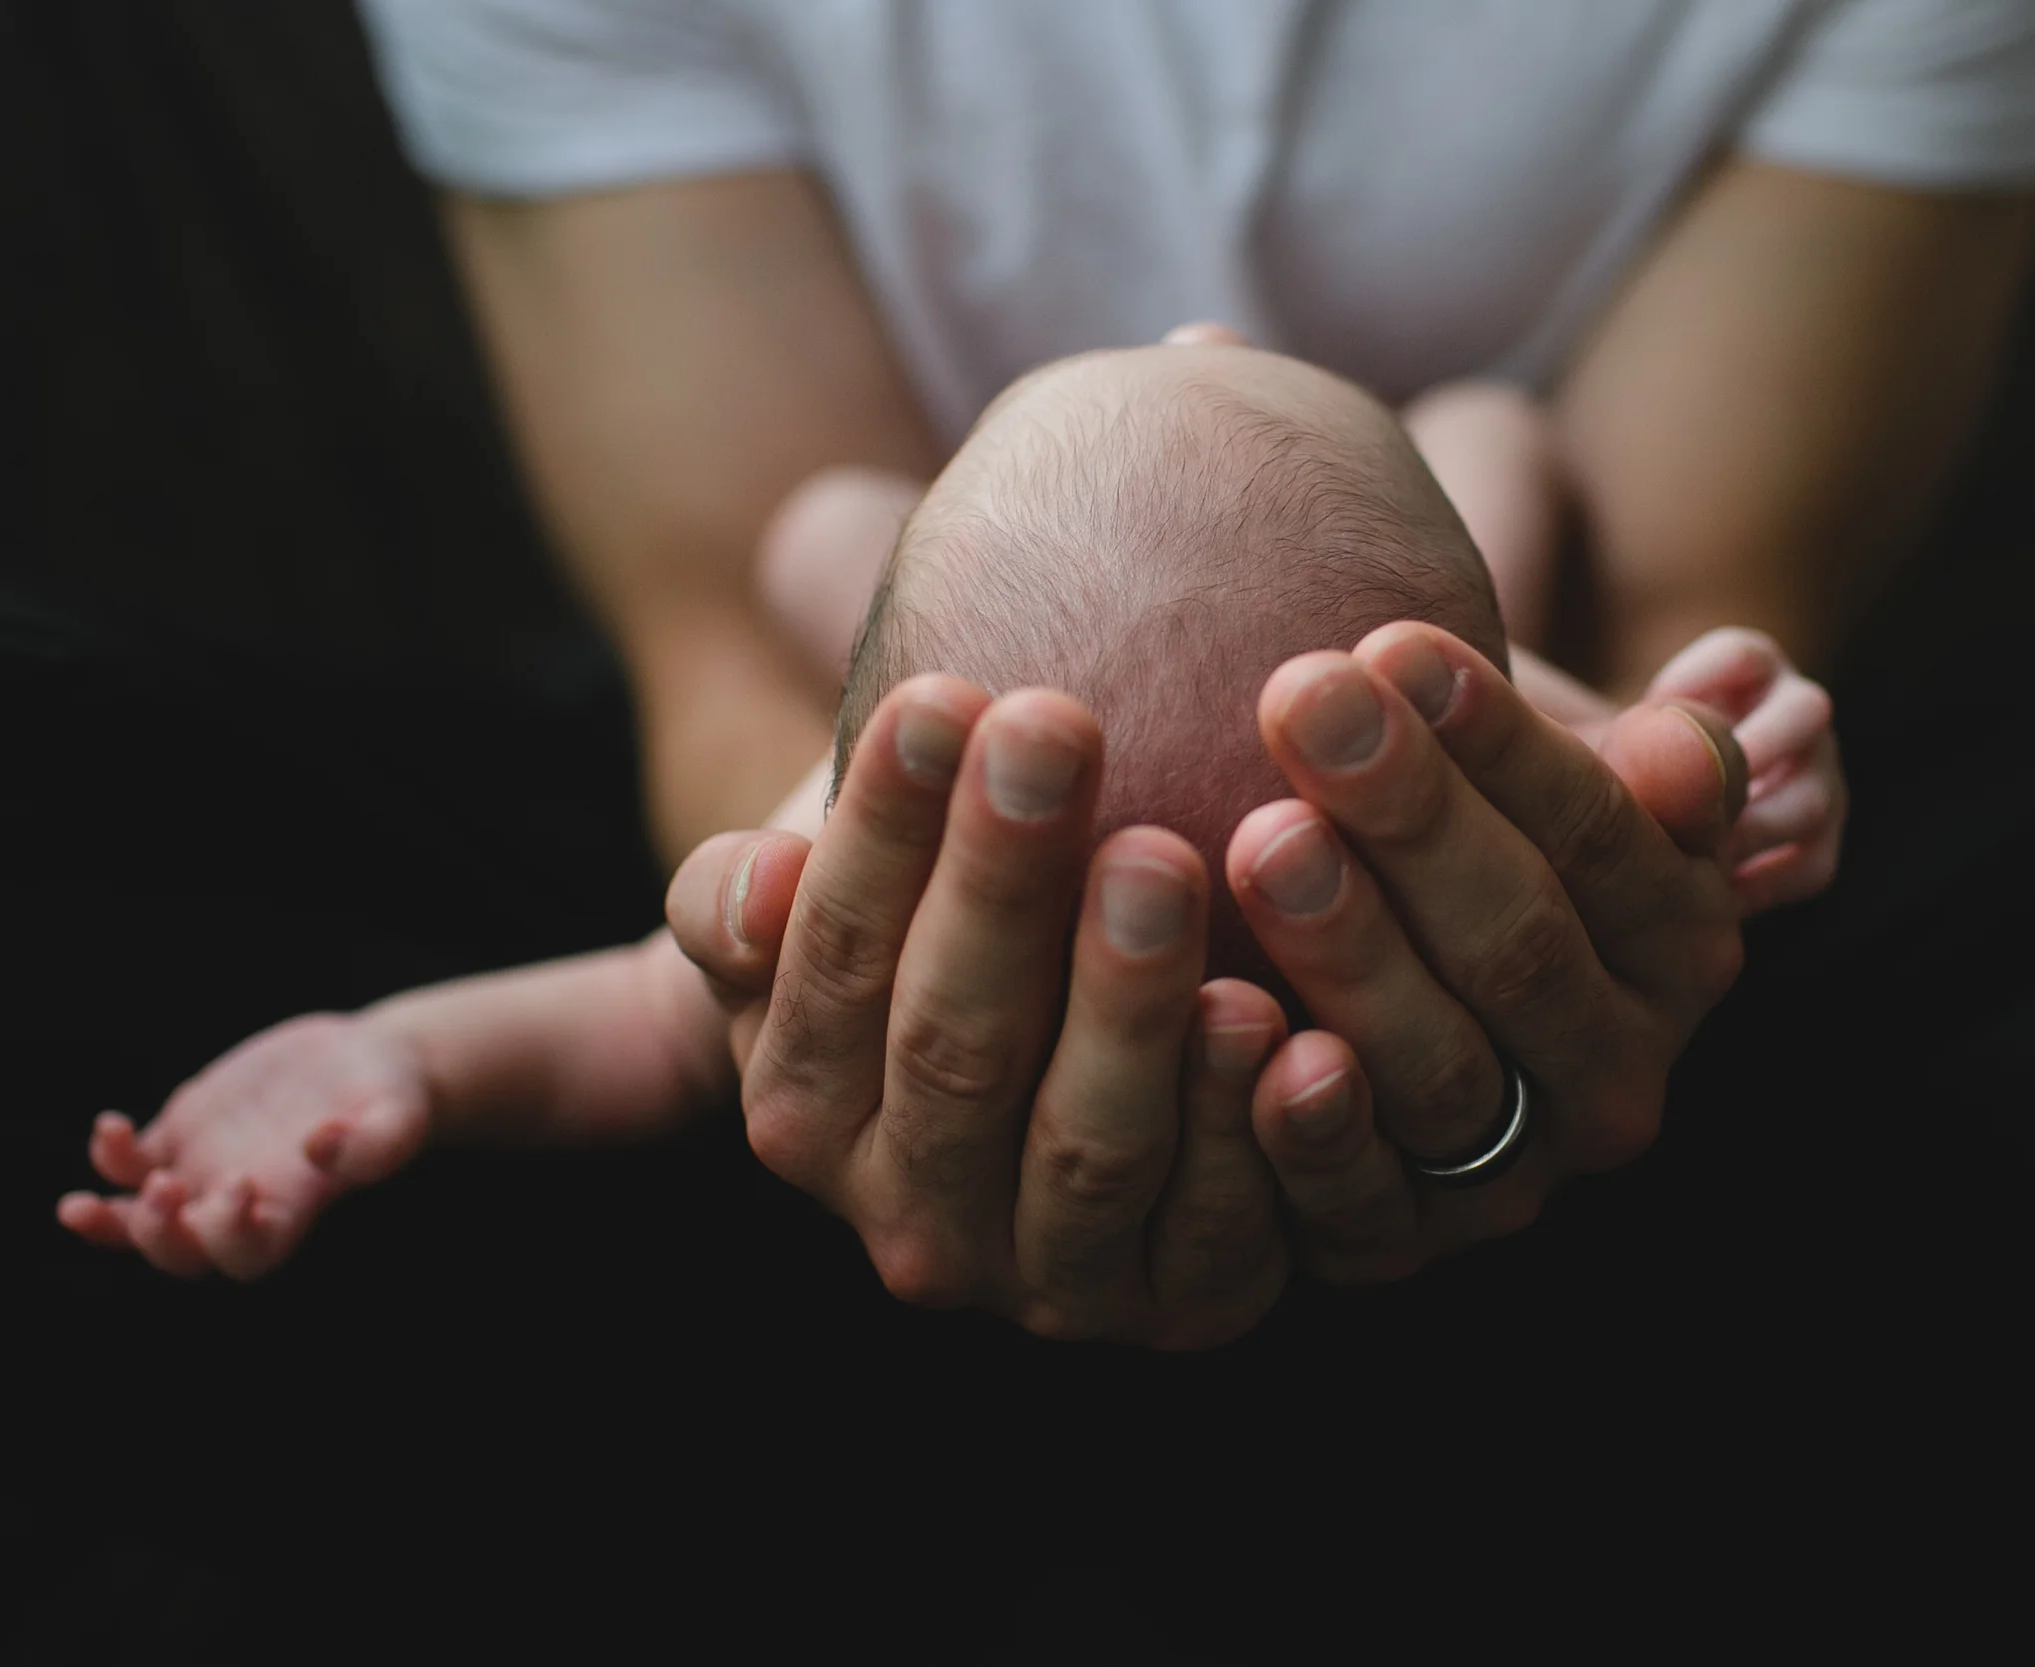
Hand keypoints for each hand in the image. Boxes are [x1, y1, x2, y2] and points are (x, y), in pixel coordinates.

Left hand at [56, 1014, 432, 1279]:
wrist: (367, 1061)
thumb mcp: (398, 1117)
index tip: (240, 1184)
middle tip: (161, 1194)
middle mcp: (241, 1201)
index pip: (246, 1255)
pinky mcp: (187, 1132)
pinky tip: (109, 1127)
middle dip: (155, 1237)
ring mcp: (207, 1168)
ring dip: (106, 1222)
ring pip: (139, 1221)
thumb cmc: (392, 1097)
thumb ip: (374, 1144)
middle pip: (182, 1253)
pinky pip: (133, 1164)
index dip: (227, 1236)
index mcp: (290, 1209)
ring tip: (76, 1207)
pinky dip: (112, 1157)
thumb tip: (321, 1148)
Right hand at [667, 675, 1292, 1348]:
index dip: (883, 833)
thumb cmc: (941, 935)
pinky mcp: (1183, 1309)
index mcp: (802, 1110)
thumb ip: (741, 901)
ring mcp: (1049, 1281)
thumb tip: (757, 884)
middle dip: (1002, 884)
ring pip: (1086, 1147)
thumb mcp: (821, 914)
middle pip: (955, 1046)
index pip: (834, 961)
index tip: (944, 696)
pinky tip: (1293, 1028)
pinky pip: (1222, 1230)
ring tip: (1164, 861)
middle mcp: (911, 1218)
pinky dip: (1251, 1133)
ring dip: (1127, 1005)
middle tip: (1057, 729)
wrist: (1064, 1065)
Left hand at [1223, 622, 1749, 1281]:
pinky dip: (1303, 1127)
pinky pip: (1354, 1202)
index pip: (1602, 838)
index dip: (1502, 744)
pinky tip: (1240, 1027)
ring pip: (1443, 1070)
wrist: (1366, 960)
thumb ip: (1648, 756)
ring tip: (1260, 837)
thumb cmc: (1452, 829)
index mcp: (1681, 945)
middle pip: (1521, 945)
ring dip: (1352, 952)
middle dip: (1410, 817)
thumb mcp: (1552, 775)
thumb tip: (1728, 709)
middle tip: (1302, 700)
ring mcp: (1512, 1174)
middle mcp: (1617, 1075)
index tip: (1394, 641)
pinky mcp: (1396, 1243)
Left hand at [1641, 628, 1842, 912]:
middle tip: (1695, 787)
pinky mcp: (1818, 845)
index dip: (1701, 679)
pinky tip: (1710, 897)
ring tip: (1696, 853)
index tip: (1649, 709)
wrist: (1656, 822)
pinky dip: (1762, 885)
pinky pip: (1809, 867)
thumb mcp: (1622, 734)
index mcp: (1753, 671)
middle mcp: (1799, 718)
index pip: (1744, 655)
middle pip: (1805, 714)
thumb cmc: (1626, 761)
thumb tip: (1576, 745)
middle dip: (1749, 751)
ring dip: (1751, 829)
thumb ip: (1619, 731)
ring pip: (1811, 800)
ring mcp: (1819, 780)